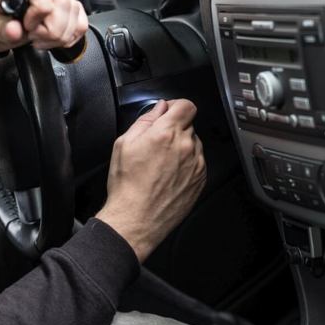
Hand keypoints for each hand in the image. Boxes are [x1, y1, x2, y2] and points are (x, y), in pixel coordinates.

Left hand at [0, 0, 87, 52]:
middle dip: (51, 28)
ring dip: (61, 33)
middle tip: (32, 39)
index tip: (26, 27)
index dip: (38, 9)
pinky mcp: (50, 16)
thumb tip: (17, 32)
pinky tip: (55, 42)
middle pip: (61, 1)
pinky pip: (76, 20)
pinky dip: (71, 34)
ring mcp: (42, 2)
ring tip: (39, 41)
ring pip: (72, 10)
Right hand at [95, 100, 206, 261]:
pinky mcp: (200, 179)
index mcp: (165, 133)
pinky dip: (186, 164)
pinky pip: (197, 162)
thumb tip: (158, 108)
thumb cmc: (127, 186)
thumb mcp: (124, 144)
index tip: (170, 113)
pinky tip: (168, 175)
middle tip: (156, 145)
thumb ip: (145, 120)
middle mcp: (185, 146)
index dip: (177, 106)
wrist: (136, 218)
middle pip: (188, 125)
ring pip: (194, 144)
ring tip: (161, 164)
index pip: (186, 106)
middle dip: (174, 130)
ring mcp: (196, 164)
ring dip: (182, 147)